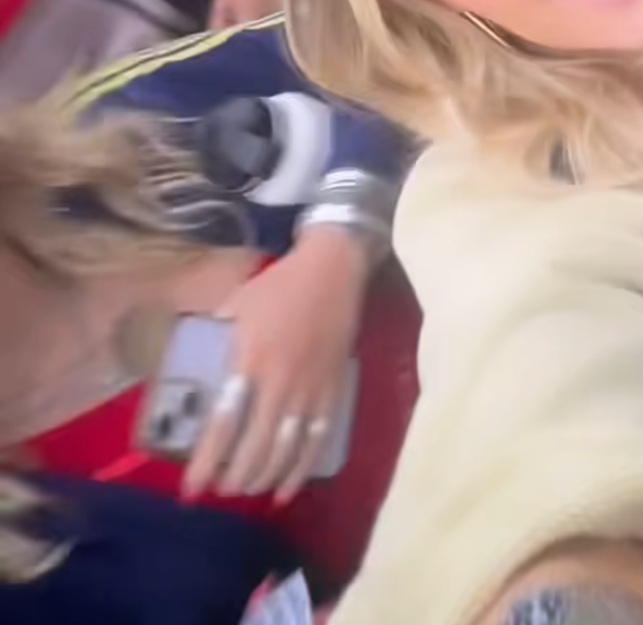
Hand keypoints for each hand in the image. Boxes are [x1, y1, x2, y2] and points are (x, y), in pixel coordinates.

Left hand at [183, 226, 370, 503]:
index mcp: (250, 360)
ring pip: (285, 452)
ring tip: (245, 489)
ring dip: (262, 479)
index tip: (190, 488)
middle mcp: (280, 383)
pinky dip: (300, 472)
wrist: (333, 271)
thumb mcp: (236, 304)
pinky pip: (316, 443)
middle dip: (233, 478)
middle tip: (218, 489)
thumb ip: (215, 336)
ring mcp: (309, 391)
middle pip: (255, 448)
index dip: (206, 461)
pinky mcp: (332, 394)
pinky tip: (285, 491)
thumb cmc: (278, 286)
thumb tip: (190, 360)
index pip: (224, 423)